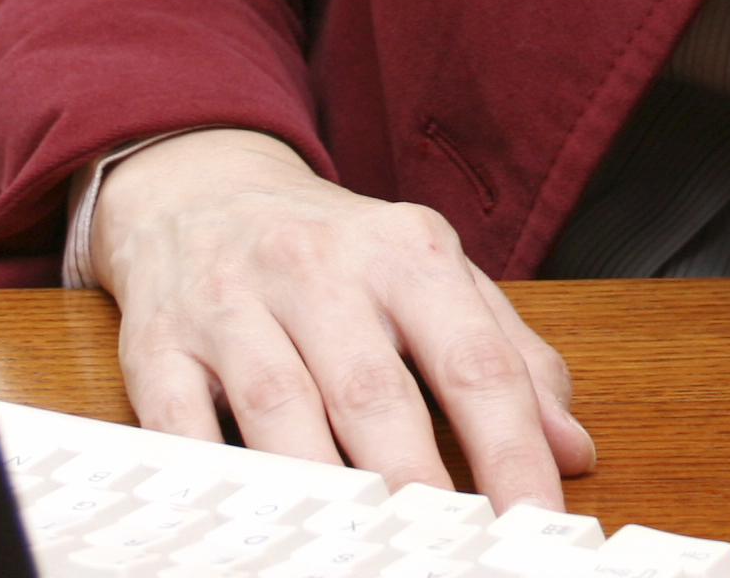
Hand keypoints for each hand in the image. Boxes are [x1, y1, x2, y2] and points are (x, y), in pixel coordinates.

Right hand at [87, 127, 595, 509]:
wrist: (199, 187)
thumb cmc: (333, 249)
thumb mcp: (432, 273)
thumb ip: (509, 354)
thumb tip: (570, 449)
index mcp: (405, 253)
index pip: (473, 360)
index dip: (511, 450)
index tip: (538, 524)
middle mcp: (319, 269)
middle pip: (375, 392)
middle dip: (417, 486)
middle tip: (450, 552)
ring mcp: (233, 304)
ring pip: (281, 409)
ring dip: (325, 490)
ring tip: (362, 553)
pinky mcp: (159, 344)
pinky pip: (180, 424)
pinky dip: (213, 481)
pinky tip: (251, 525)